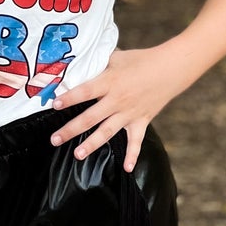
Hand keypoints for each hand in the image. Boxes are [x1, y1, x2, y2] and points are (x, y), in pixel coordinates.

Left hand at [48, 47, 181, 172]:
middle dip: (71, 129)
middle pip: (90, 117)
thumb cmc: (142, 60)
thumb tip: (80, 64)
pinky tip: (126, 169)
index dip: (69, 98)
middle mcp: (118, 100)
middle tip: (54, 139)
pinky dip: (133, 155)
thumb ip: (98, 63)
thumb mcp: (117, 57)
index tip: (54, 105)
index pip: (85, 91)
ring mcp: (130, 113)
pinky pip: (136, 141)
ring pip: (107, 131)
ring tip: (77, 154)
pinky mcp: (142, 121)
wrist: (171, 68)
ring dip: (92, 144)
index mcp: (110, 81)